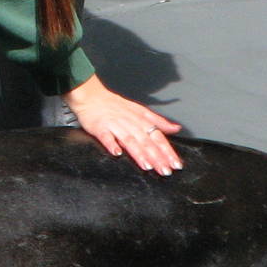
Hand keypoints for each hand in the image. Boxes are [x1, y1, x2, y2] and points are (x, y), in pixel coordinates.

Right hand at [62, 74, 183, 173]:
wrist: (91, 96)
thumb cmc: (115, 105)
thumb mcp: (140, 110)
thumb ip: (158, 121)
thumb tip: (176, 128)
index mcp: (141, 119)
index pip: (158, 137)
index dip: (167, 151)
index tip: (176, 164)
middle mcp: (130, 123)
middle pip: (146, 141)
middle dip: (157, 157)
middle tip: (166, 171)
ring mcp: (115, 125)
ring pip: (129, 140)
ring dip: (139, 153)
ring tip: (147, 166)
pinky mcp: (100, 128)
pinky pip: (106, 136)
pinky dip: (112, 144)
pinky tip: (117, 153)